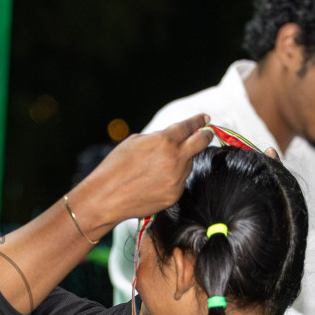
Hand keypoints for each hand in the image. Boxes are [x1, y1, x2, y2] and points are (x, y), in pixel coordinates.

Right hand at [70, 114, 211, 234]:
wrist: (107, 196)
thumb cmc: (115, 167)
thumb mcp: (134, 142)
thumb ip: (157, 138)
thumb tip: (171, 138)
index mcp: (164, 140)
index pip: (189, 127)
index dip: (198, 121)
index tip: (204, 118)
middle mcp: (175, 158)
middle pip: (201, 143)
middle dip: (206, 135)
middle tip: (207, 133)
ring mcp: (176, 178)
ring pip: (187, 164)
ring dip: (180, 161)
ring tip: (158, 167)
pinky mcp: (174, 194)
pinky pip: (180, 181)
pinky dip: (172, 178)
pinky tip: (155, 181)